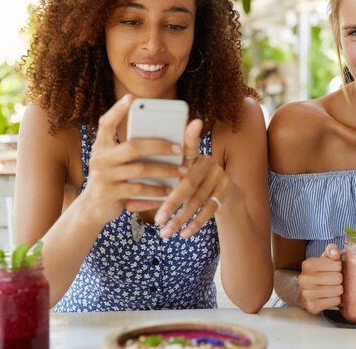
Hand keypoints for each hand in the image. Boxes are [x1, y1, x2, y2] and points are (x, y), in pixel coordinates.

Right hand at [82, 94, 184, 224]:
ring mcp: (103, 176)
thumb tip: (164, 139)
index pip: (107, 123)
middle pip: (133, 146)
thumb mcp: (115, 161)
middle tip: (180, 148)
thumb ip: (130, 150)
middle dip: (160, 146)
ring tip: (182, 172)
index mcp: (101, 145)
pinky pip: (139, 189)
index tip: (131, 97)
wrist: (92, 209)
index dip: (118, 110)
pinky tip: (170, 192)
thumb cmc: (111, 180)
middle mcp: (99, 158)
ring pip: (140, 169)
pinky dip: (157, 191)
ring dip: (165, 170)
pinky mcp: (109, 193)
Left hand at [154, 119, 242, 238]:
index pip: (189, 146)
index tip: (193, 122)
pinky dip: (195, 223)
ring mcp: (220, 176)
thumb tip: (127, 203)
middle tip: (157, 219)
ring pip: (198, 199)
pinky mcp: (228, 190)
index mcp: (193, 156)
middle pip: (188, 182)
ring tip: (166, 232)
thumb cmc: (191, 189)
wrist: (225, 198)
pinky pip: (210, 209)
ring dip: (181, 218)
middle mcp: (208, 162)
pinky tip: (184, 234)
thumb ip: (156, 190)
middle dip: (171, 202)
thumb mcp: (176, 184)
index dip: (190, 135)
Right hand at [296, 243, 342, 313]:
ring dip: (338, 290)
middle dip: (339, 279)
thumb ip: (331, 250)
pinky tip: (330, 296)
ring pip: (337, 290)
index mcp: (308, 264)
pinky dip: (336, 299)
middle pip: (338, 278)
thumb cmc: (319, 273)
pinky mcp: (312, 306)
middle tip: (334, 280)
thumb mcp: (323, 259)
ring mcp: (307, 293)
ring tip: (332, 288)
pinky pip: (335, 301)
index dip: (338, 267)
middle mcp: (304, 278)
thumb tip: (335, 254)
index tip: (334, 269)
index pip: (336, 264)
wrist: (304, 292)